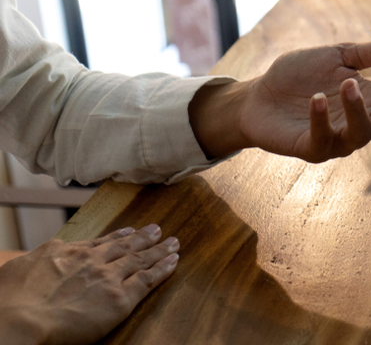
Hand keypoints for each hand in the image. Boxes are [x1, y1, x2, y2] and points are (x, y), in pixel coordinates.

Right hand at [0, 225, 178, 344]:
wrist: (19, 320)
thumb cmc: (9, 302)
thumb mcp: (17, 270)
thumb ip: (35, 263)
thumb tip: (34, 263)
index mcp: (63, 252)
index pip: (96, 243)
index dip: (115, 236)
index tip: (127, 231)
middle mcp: (89, 260)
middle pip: (122, 246)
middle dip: (141, 238)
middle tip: (157, 230)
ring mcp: (107, 276)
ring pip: (139, 259)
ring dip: (158, 249)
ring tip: (172, 242)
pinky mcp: (120, 297)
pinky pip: (148, 279)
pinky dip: (163, 268)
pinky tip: (173, 261)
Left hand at [189, 34, 370, 161]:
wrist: (258, 96)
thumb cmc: (301, 77)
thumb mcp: (339, 56)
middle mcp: (360, 124)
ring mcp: (337, 140)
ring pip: (360, 134)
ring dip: (357, 110)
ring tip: (345, 84)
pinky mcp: (311, 149)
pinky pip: (323, 140)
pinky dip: (322, 119)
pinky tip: (317, 99)